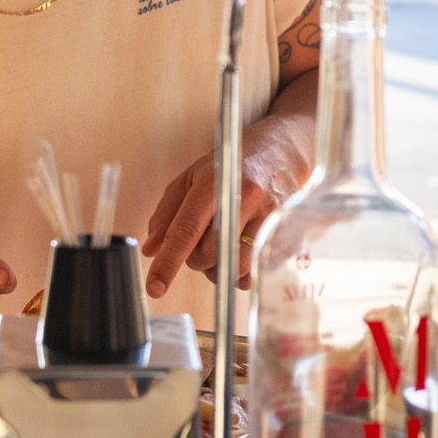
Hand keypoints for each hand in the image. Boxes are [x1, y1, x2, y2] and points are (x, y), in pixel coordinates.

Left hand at [139, 130, 302, 295]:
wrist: (281, 151)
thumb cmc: (232, 166)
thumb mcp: (191, 178)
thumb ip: (167, 213)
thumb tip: (152, 249)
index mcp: (215, 184)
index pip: (187, 230)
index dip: (168, 262)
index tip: (155, 287)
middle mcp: (244, 199)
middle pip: (210, 254)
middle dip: (196, 260)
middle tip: (199, 244)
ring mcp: (269, 216)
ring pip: (235, 268)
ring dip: (219, 269)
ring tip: (220, 248)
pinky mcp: (285, 233)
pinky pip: (256, 272)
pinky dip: (241, 273)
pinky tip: (239, 253)